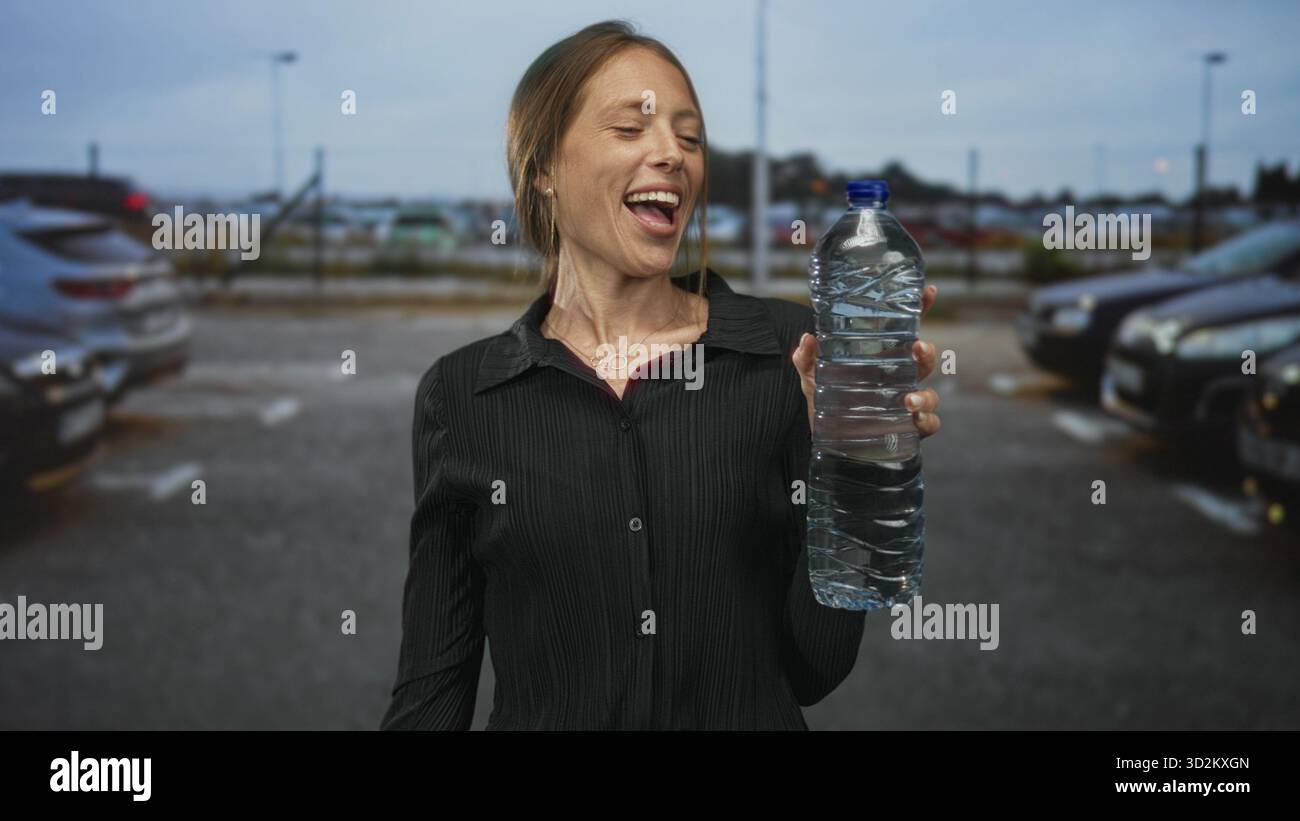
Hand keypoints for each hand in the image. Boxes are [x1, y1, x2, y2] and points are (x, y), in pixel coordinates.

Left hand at [792, 284, 941, 438]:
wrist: (831, 445)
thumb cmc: (828, 405)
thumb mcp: (812, 379)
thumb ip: (806, 359)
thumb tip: (807, 338)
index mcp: (882, 360)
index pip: (905, 331)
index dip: (920, 310)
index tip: (928, 292)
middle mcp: (899, 380)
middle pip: (924, 361)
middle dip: (927, 352)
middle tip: (918, 347)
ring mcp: (906, 405)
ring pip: (930, 394)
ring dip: (925, 395)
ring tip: (908, 400)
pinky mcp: (908, 430)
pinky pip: (929, 424)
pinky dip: (927, 422)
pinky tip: (916, 421)